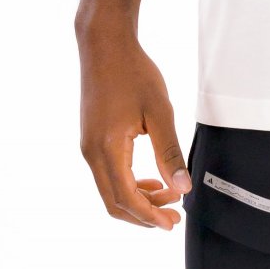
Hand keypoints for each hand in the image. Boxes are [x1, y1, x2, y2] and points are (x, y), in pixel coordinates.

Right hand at [78, 25, 192, 230]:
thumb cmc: (133, 72)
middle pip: (114, 201)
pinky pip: (107, 173)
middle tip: (173, 217)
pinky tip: (150, 179)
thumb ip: (169, 152)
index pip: (127, 198)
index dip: (150, 216)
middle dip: (144, 214)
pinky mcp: (91, 139)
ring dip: (138, 199)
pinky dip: (128, 183)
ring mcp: (88, 146)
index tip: (172, 224)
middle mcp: (91, 153)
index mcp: (107, 148)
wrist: (104, 44)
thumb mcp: (159, 112)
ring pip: (110, 189)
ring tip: (168, 196)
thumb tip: (182, 188)